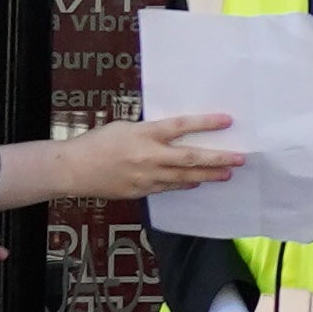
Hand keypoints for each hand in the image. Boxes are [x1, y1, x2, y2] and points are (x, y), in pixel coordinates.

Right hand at [59, 112, 240, 202]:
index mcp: (145, 133)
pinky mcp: (141, 191)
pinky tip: (197, 183)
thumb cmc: (98, 143)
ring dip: (208, 176)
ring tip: (227, 174)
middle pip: (191, 158)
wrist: (73, 169)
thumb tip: (175, 134)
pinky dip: (185, 185)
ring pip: (184, 178)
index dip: (206, 123)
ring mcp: (146, 176)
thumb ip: (152, 132)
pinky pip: (169, 188)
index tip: (228, 120)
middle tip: (240, 158)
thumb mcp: (126, 128)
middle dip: (218, 158)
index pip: (182, 126)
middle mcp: (149, 155)